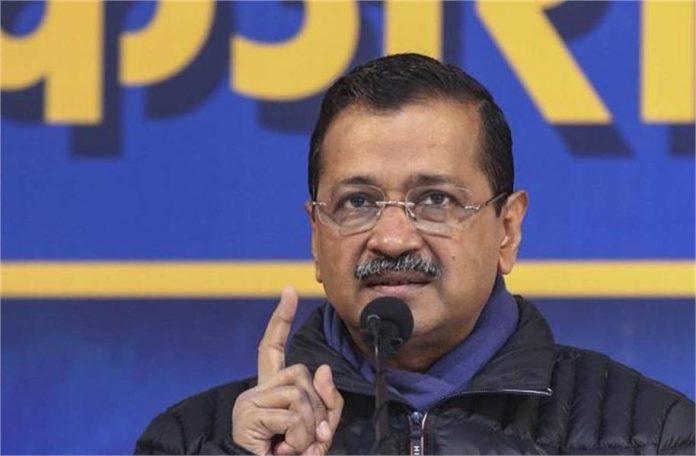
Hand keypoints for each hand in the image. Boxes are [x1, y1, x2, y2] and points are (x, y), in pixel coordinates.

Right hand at [232, 287, 343, 454]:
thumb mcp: (318, 430)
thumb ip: (326, 402)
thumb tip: (323, 369)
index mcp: (271, 392)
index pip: (273, 348)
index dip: (281, 319)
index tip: (289, 291)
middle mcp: (257, 391)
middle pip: (302, 373)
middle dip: (318, 406)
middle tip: (308, 438)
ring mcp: (251, 401)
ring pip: (300, 393)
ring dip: (309, 427)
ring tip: (294, 448)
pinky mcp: (249, 414)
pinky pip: (293, 416)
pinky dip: (298, 439)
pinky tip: (283, 451)